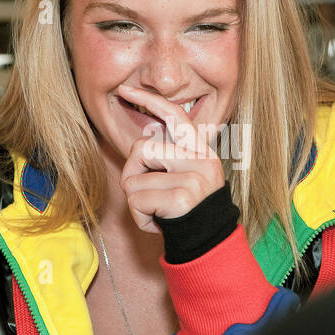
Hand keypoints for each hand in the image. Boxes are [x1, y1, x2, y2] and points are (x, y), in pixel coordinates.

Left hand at [117, 83, 224, 233]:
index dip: (149, 100)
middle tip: (148, 195)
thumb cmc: (189, 212)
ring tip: (157, 211)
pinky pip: (137, 202)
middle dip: (133, 174)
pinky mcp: (180, 199)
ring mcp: (192, 179)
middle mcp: (201, 160)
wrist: (208, 245)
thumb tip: (140, 145)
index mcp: (202, 151)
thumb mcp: (185, 177)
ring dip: (137, 201)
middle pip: (141, 149)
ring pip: (134, 179)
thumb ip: (168, 157)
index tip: (125, 89)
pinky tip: (159, 223)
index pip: (176, 116)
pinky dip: (140, 218)